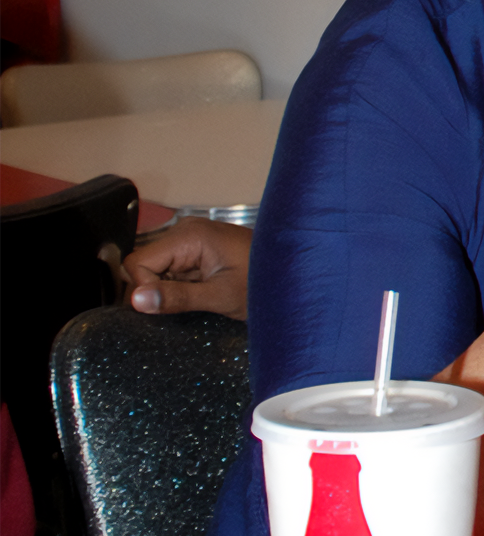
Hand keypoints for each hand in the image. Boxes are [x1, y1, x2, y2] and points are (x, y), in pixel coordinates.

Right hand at [123, 218, 252, 319]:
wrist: (294, 275)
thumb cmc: (263, 283)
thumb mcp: (219, 296)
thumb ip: (177, 297)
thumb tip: (136, 300)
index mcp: (189, 236)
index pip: (137, 263)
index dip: (145, 288)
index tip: (166, 304)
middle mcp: (185, 231)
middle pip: (144, 264)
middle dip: (155, 288)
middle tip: (186, 300)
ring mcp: (190, 239)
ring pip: (156, 268)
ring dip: (168, 287)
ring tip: (198, 294)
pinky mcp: (196, 250)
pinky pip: (171, 269)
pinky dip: (178, 284)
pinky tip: (200, 290)